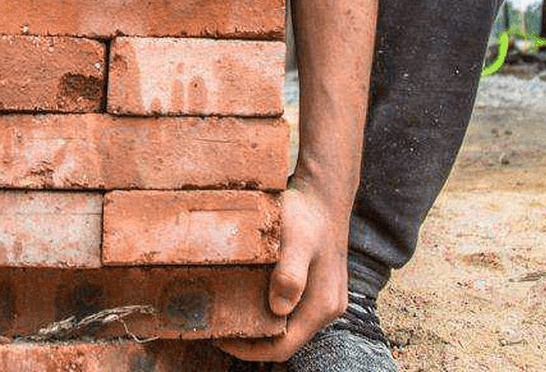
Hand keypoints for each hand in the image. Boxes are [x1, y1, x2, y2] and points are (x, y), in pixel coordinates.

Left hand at [217, 182, 348, 362]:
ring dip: (261, 324)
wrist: (323, 194)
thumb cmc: (307, 214)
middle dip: (252, 339)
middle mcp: (327, 308)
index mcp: (322, 305)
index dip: (251, 350)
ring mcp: (325, 299)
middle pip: (285, 339)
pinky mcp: (319, 288)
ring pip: (289, 325)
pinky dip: (269, 309)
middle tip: (218, 325)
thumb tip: (279, 309)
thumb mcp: (296, 240)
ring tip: (229, 312)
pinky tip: (249, 296)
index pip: (284, 347)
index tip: (221, 338)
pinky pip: (293, 309)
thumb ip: (290, 274)